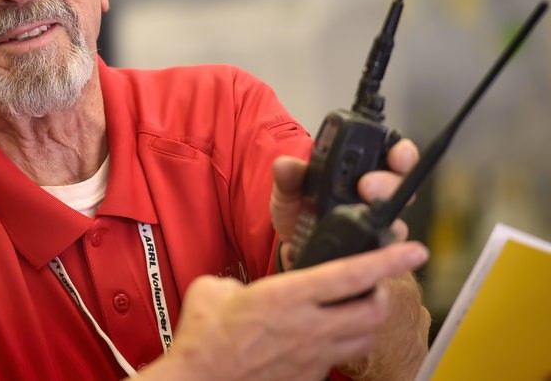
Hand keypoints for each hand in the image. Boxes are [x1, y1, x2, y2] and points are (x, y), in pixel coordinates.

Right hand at [136, 242, 428, 380]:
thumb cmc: (203, 339)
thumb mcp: (213, 289)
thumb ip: (238, 282)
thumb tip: (241, 288)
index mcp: (287, 296)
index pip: (353, 274)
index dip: (390, 259)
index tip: (414, 249)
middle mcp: (309, 327)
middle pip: (374, 310)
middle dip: (383, 293)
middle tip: (375, 282)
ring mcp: (312, 356)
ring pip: (364, 338)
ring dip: (366, 321)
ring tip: (354, 309)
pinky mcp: (308, 377)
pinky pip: (338, 359)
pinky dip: (339, 345)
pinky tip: (321, 338)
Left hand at [270, 139, 420, 267]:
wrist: (295, 246)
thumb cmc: (301, 211)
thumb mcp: (290, 190)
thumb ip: (289, 177)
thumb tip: (285, 165)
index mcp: (362, 173)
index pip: (395, 158)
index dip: (401, 154)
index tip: (395, 155)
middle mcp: (377, 198)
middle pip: (400, 187)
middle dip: (386, 183)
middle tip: (365, 185)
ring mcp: (378, 228)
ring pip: (398, 222)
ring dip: (383, 217)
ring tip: (360, 213)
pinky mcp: (373, 254)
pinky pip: (383, 254)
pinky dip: (372, 249)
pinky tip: (357, 246)